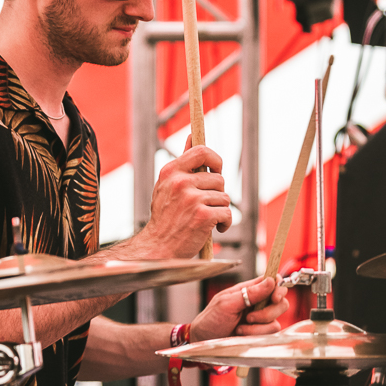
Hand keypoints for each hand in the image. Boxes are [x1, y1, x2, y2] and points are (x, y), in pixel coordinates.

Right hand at [134, 144, 230, 258]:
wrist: (157, 249)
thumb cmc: (165, 219)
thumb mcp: (167, 186)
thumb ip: (182, 164)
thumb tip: (192, 135)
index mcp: (171, 172)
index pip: (202, 151)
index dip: (215, 160)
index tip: (216, 171)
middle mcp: (180, 182)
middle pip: (218, 179)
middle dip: (217, 194)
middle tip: (206, 207)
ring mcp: (192, 198)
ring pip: (224, 198)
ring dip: (220, 210)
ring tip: (206, 220)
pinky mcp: (203, 215)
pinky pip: (227, 214)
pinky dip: (224, 224)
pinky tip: (214, 230)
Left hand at [190, 276, 288, 341]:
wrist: (204, 341)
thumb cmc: (211, 319)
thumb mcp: (226, 303)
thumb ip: (249, 293)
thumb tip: (271, 280)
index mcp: (249, 290)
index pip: (272, 281)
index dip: (279, 286)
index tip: (274, 296)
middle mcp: (258, 303)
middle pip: (281, 302)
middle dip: (269, 311)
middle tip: (250, 316)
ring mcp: (261, 319)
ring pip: (276, 319)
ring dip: (259, 325)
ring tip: (240, 326)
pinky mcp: (260, 333)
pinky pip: (270, 332)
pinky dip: (256, 334)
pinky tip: (241, 333)